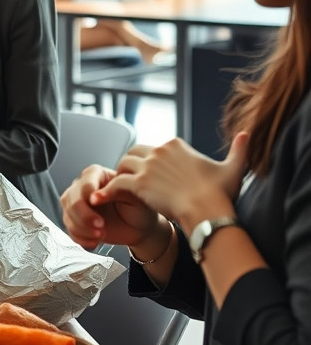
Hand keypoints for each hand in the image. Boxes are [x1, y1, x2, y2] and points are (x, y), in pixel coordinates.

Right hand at [60, 164, 159, 249]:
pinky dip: (81, 238)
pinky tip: (95, 240)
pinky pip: (69, 229)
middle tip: (100, 226)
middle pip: (71, 199)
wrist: (140, 228)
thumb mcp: (135, 196)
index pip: (84, 182)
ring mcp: (78, 204)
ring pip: (68, 214)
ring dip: (83, 228)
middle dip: (84, 216)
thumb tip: (95, 196)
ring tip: (100, 234)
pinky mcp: (76, 220)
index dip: (87, 195)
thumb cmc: (140, 208)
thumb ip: (117, 190)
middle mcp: (84, 188)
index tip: (97, 206)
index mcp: (98, 175)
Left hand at [98, 134, 247, 227]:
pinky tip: (98, 200)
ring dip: (118, 176)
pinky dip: (105, 192)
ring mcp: (147, 167)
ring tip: (116, 190)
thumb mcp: (233, 168)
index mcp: (176, 145)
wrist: (209, 210)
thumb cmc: (221, 194)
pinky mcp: (138, 183)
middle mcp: (159, 151)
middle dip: (129, 166)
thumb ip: (238, 150)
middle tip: (129, 181)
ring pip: (122, 165)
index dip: (148, 161)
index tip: (149, 174)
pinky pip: (114, 184)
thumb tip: (247, 133)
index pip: (153, 147)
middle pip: (133, 153)